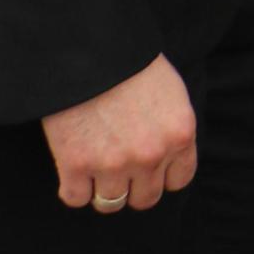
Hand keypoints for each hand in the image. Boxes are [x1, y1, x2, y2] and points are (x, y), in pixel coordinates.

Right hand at [41, 54, 195, 212]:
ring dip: (102, 189)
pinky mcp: (76, 165)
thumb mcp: (170, 93)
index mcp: (180, 134)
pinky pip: (76, 198)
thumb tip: (168, 157)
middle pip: (145, 198)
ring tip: (94, 168)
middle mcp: (152, 155)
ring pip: (111, 203)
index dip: (161, 176)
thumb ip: (172, 129)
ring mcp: (114, 164)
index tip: (148, 169)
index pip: (179, 181)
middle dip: (133, 186)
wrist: (89, 50)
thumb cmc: (130, 65)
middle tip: (118, 168)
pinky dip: (73, 188)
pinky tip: (73, 170)